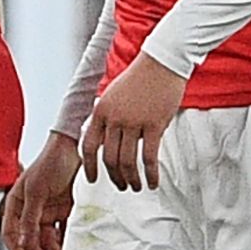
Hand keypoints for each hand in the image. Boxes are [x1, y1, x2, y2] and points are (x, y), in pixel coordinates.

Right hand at [2, 131, 81, 249]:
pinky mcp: (64, 210)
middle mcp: (30, 209)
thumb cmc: (51, 162)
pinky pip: (62, 231)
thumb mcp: (36, 191)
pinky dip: (64, 240)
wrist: (76, 148)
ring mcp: (48, 210)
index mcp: (16, 203)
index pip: (10, 233)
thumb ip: (30, 217)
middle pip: (29, 239)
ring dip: (52, 248)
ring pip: (46, 238)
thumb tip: (26, 241)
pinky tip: (68, 244)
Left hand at [81, 55, 186, 191]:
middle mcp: (114, 119)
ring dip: (132, 179)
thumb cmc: (139, 78)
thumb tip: (108, 142)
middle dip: (115, 177)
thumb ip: (108, 118)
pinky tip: (154, 182)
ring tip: (137, 186)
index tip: (92, 179)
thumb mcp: (113, 96)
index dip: (89, 166)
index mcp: (100, 111)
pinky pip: (149, 158)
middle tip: (121, 186)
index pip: (89, 146)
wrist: (161, 63)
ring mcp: (133, 122)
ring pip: (128, 161)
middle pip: (109, 158)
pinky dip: (151, 174)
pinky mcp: (154, 125)